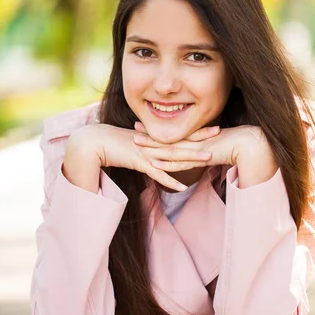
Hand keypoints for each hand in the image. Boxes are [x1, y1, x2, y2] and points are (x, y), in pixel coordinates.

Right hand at [67, 122, 219, 191]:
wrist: (94, 142)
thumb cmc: (114, 143)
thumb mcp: (136, 144)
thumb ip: (150, 147)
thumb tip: (161, 152)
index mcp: (155, 138)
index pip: (180, 134)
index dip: (197, 131)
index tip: (214, 127)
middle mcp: (153, 143)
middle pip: (181, 141)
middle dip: (201, 138)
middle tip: (220, 132)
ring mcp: (147, 152)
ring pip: (173, 156)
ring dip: (191, 157)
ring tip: (209, 159)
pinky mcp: (138, 162)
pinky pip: (157, 174)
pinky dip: (170, 181)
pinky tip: (182, 188)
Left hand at [133, 122, 264, 170]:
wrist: (250, 145)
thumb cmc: (239, 144)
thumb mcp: (221, 146)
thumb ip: (211, 149)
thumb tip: (207, 151)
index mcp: (198, 136)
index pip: (176, 132)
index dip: (161, 130)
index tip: (148, 124)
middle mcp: (195, 140)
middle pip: (169, 137)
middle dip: (151, 134)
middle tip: (135, 128)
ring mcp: (197, 147)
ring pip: (171, 148)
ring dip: (153, 147)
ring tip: (137, 143)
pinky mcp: (201, 157)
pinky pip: (181, 161)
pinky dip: (167, 163)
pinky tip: (155, 163)